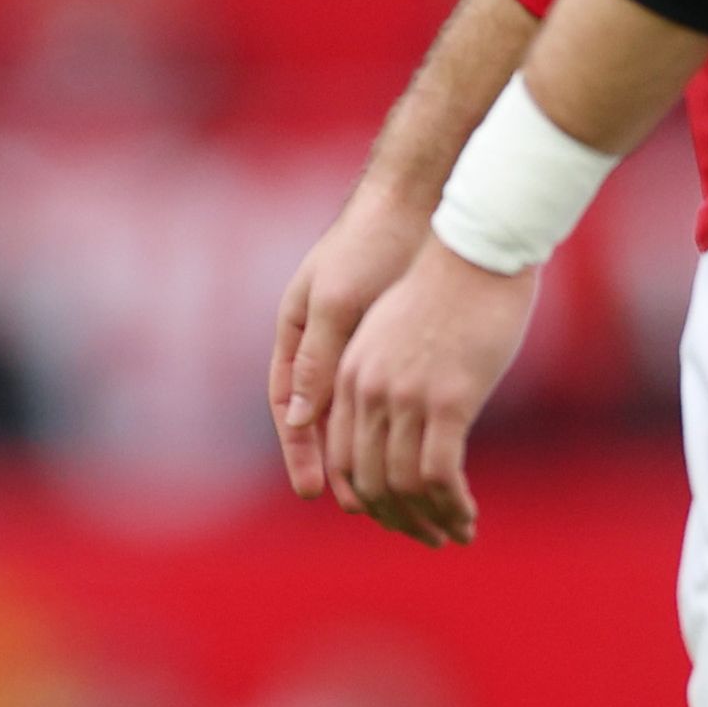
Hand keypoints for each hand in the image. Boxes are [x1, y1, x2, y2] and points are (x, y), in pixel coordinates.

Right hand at [272, 184, 435, 501]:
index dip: (298, 450)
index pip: (289, 404)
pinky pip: (389, 390)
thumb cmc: (371, 243)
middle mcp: (323, 339)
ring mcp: (357, 336)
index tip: (312, 491)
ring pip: (357, 407)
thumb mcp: (338, 301)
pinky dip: (398, 423)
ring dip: (368, 449)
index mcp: (297, 330)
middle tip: (357, 507)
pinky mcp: (394, 335)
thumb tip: (300, 420)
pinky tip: (418, 448)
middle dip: (335, 462)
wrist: (418, 199)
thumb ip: (319, 357)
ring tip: (391, 492)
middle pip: (322, 415)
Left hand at [326, 238, 539, 547]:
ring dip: (429, 521)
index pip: (340, 455)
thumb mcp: (392, 331)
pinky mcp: (446, 400)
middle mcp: (367, 388)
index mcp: (349, 372)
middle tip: (427, 537)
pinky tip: (468, 517)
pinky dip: (452, 506)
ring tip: (455, 534)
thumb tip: (387, 414)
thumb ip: (379, 375)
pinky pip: (439, 475)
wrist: (477, 248)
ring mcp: (405, 396)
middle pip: (366, 480)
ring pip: (402, 485)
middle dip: (396, 519)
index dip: (364, 496)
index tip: (392, 516)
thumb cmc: (445, 285)